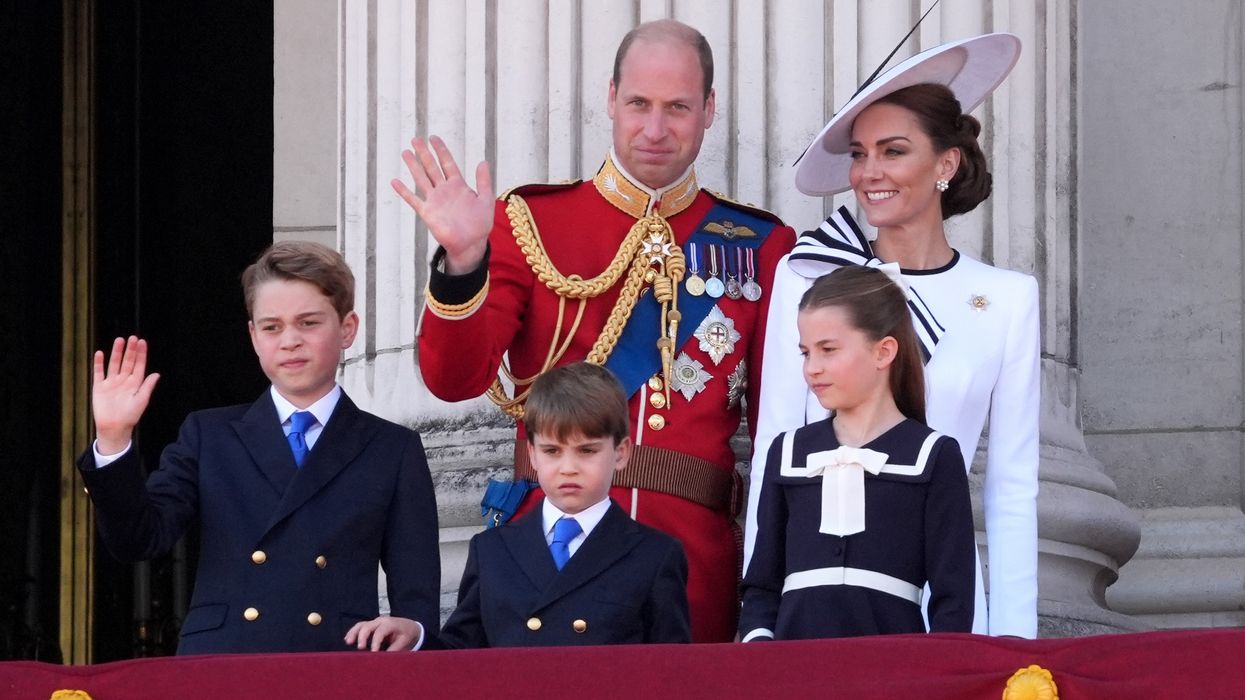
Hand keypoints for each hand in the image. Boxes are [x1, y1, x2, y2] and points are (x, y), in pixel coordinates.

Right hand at [91, 336, 160, 454]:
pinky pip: (99, 373)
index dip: (141, 354)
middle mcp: (123, 380)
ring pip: (114, 364)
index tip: (142, 342)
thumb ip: (147, 386)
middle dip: (130, 350)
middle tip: (132, 337)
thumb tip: (156, 374)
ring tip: (119, 340)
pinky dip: (99, 363)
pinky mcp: (99, 387)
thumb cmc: (130, 416)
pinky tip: (100, 353)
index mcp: (135, 383)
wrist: (114, 427)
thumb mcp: (141, 400)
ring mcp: (111, 383)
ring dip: (116, 353)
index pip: (139, 365)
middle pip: (127, 361)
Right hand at [345, 615, 422, 651]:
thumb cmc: (407, 634)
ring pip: (361, 625)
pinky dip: (353, 632)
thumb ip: (394, 649)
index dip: (376, 642)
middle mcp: (381, 621)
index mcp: (390, 624)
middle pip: (368, 626)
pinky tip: (347, 639)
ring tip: (348, 642)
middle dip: (362, 636)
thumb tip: (384, 659)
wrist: (409, 626)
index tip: (373, 652)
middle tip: (360, 648)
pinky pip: (360, 627)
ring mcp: (375, 622)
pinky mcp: (371, 625)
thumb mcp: (404, 642)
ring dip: (354, 633)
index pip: (380, 632)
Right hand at [391, 135, 493, 273]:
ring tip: (405, 152)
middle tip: (415, 139)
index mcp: (458, 185)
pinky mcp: (428, 212)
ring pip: (421, 179)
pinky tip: (395, 181)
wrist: (470, 244)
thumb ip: (484, 181)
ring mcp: (435, 200)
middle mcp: (444, 190)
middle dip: (424, 153)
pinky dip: (404, 191)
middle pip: (432, 167)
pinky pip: (413, 200)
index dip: (441, 150)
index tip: (433, 138)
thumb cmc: (480, 224)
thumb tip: (483, 161)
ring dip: (413, 166)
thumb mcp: (486, 200)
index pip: (448, 163)